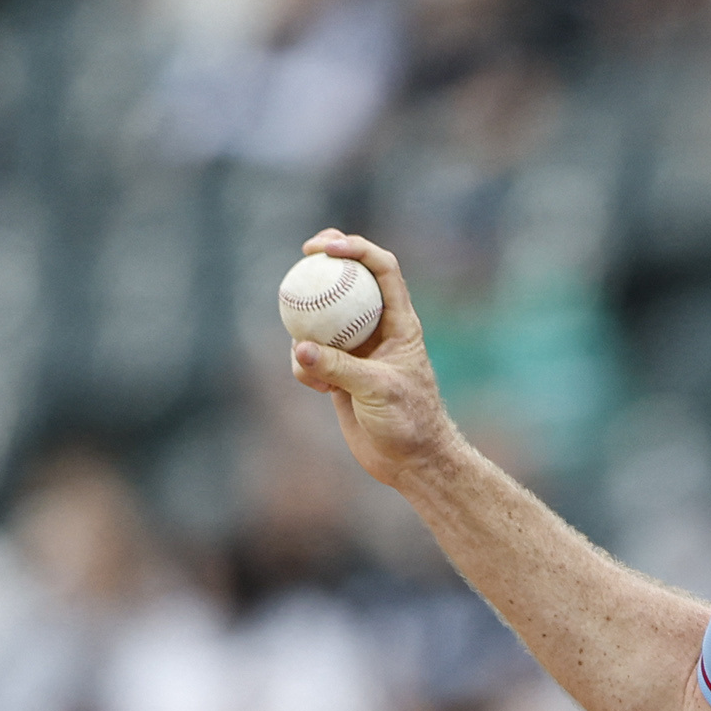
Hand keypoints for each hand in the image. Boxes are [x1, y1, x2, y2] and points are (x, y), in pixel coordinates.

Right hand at [287, 229, 455, 489]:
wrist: (410, 462)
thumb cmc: (409, 423)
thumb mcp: (377, 391)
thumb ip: (339, 368)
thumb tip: (301, 349)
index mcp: (399, 322)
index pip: (382, 269)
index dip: (357, 248)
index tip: (326, 248)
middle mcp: (377, 328)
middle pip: (351, 279)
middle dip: (328, 258)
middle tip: (304, 252)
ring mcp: (356, 349)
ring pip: (323, 317)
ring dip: (306, 325)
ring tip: (305, 352)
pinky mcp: (339, 372)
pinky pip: (310, 356)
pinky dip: (304, 366)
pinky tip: (315, 389)